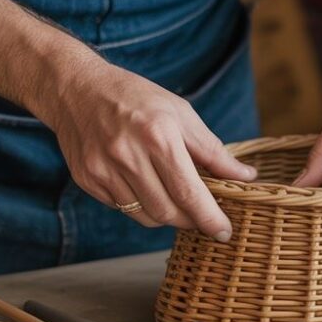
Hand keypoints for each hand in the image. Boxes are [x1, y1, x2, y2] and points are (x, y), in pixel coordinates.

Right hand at [38, 56, 255, 235]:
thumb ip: (213, 151)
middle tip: (203, 216)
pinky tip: (144, 185)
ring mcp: (103, 169)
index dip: (209, 218)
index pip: (188, 192)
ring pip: (145, 217)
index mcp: (157, 136)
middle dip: (191, 221)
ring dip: (167, 215)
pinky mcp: (87, 180)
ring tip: (176, 199)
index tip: (224, 232)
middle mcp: (127, 155)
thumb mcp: (181, 114)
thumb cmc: (137, 98)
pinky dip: (140, 205)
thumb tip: (245, 177)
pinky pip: (122, 208)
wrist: (77, 89)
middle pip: (167, 212)